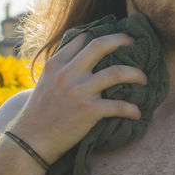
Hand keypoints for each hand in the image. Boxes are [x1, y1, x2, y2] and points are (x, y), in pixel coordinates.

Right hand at [7, 33, 147, 163]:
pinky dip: (132, 109)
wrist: (30, 141)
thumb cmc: (38, 114)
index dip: (101, 33)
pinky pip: (119, 106)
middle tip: (136, 43)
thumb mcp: (45, 83)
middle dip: (123, 40)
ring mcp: (79, 91)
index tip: (115, 36)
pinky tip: (137, 113)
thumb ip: (61, 70)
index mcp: (56, 64)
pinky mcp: (88, 111)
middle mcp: (68, 73)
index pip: (81, 38)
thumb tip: (81, 61)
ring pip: (117, 72)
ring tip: (144, 79)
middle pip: (101, 45)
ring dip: (136, 74)